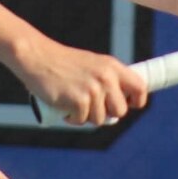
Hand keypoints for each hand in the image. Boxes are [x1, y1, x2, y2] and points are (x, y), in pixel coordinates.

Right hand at [14, 36, 147, 125]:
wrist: (37, 57)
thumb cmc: (63, 64)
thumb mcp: (92, 65)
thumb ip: (107, 80)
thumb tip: (120, 108)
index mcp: (111, 66)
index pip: (140, 87)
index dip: (136, 101)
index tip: (127, 104)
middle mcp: (106, 76)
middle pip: (120, 111)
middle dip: (106, 113)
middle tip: (90, 104)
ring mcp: (93, 88)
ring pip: (100, 119)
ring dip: (86, 116)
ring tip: (73, 100)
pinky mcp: (79, 100)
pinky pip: (82, 121)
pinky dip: (72, 118)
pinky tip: (63, 104)